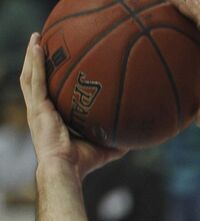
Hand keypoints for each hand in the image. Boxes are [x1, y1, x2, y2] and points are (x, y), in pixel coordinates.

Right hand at [20, 34, 124, 178]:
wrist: (66, 169)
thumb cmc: (82, 163)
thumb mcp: (102, 149)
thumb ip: (115, 143)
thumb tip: (134, 139)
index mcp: (51, 118)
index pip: (47, 94)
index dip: (48, 79)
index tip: (54, 65)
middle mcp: (40, 111)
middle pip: (35, 79)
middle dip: (36, 60)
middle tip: (41, 42)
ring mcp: (36, 109)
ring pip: (30, 75)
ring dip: (32, 55)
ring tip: (37, 37)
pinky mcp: (37, 108)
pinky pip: (35, 79)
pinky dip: (36, 62)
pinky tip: (38, 47)